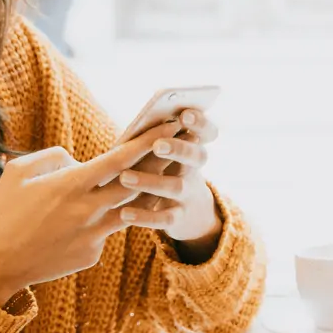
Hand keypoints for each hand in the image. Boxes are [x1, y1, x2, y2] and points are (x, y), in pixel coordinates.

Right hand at [0, 121, 181, 304]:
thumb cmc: (2, 214)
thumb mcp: (17, 173)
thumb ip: (51, 157)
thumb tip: (75, 158)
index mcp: (70, 185)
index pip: (120, 159)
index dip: (148, 141)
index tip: (169, 125)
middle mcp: (87, 210)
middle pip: (137, 183)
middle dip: (164, 162)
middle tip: (185, 145)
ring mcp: (93, 235)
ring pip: (133, 211)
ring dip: (154, 194)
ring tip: (172, 180)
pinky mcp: (92, 255)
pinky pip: (107, 232)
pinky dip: (110, 221)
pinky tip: (115, 216)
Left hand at [116, 109, 222, 246]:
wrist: (190, 213)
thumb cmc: (167, 171)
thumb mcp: (169, 154)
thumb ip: (159, 138)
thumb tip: (139, 123)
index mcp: (193, 148)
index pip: (208, 132)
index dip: (200, 123)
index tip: (184, 114)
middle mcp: (195, 170)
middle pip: (196, 156)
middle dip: (178, 149)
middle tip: (158, 145)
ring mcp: (188, 195)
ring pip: (175, 187)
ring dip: (150, 181)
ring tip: (124, 177)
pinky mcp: (178, 218)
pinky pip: (164, 219)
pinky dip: (145, 216)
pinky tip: (124, 213)